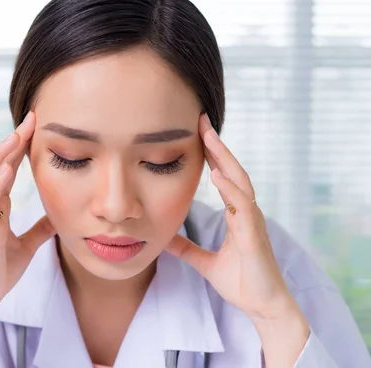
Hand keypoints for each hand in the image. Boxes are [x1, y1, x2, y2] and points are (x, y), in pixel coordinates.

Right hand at [0, 111, 55, 315]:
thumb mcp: (27, 246)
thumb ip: (39, 229)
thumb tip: (58, 216)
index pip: (7, 169)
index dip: (18, 148)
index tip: (34, 127)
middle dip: (11, 141)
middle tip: (29, 119)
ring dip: (0, 154)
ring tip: (16, 135)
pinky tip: (9, 168)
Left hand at [166, 114, 309, 365]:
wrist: (262, 307)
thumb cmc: (241, 282)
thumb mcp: (204, 262)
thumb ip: (186, 248)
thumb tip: (164, 238)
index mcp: (237, 214)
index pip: (224, 176)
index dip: (212, 154)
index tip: (198, 132)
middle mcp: (246, 213)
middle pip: (232, 171)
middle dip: (217, 145)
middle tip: (201, 120)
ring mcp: (252, 223)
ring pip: (240, 182)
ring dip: (224, 159)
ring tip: (209, 137)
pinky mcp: (254, 237)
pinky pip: (244, 209)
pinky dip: (231, 191)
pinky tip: (218, 176)